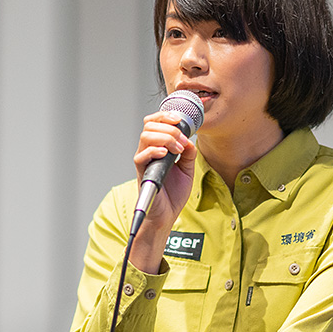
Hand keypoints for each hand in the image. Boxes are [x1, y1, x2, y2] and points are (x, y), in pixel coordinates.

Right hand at [130, 110, 196, 271]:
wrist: (167, 215)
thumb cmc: (173, 194)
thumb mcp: (187, 169)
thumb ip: (189, 153)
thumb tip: (191, 139)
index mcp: (158, 148)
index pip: (155, 123)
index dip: (165, 116)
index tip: (180, 119)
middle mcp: (148, 152)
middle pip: (149, 126)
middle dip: (168, 127)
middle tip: (182, 139)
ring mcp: (144, 162)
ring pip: (145, 137)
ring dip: (165, 138)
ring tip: (178, 149)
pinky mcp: (142, 174)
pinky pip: (141, 157)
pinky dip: (154, 151)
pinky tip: (166, 154)